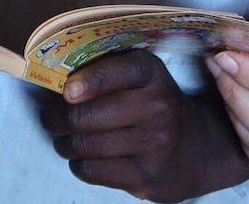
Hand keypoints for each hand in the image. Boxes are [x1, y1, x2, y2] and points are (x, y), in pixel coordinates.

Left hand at [40, 51, 248, 201]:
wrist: (197, 148)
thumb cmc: (155, 104)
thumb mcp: (143, 77)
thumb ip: (107, 71)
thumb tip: (56, 78)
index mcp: (151, 73)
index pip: (115, 73)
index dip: (86, 82)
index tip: (66, 91)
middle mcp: (156, 107)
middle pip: (86, 115)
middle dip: (57, 118)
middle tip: (51, 117)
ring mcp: (152, 145)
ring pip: (84, 145)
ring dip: (64, 143)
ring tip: (64, 138)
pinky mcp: (145, 178)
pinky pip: (92, 171)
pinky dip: (79, 164)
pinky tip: (84, 157)